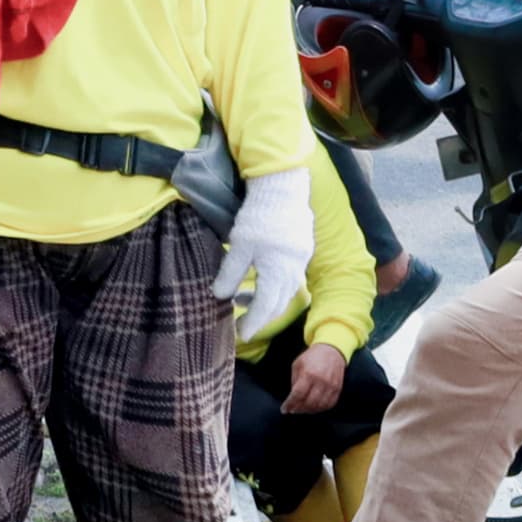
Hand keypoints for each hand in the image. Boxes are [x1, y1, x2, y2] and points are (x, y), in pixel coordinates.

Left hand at [213, 167, 315, 332]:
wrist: (283, 187)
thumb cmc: (258, 216)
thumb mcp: (239, 246)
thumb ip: (230, 274)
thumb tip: (219, 296)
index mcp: (278, 273)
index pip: (265, 308)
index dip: (253, 323)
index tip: (241, 335)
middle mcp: (294, 270)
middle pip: (279, 303)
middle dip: (260, 315)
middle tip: (241, 321)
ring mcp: (300, 259)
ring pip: (285, 289)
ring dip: (265, 298)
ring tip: (241, 297)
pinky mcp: (301, 248)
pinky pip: (289, 275)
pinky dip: (273, 283)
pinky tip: (258, 275)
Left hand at [281, 343, 347, 414]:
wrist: (331, 350)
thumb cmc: (312, 357)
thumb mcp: (297, 365)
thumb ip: (294, 381)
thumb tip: (292, 398)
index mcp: (308, 374)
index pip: (298, 394)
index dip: (290, 404)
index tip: (284, 409)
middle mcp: (321, 381)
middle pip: (308, 403)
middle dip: (298, 409)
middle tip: (293, 410)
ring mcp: (331, 386)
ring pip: (319, 406)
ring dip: (308, 411)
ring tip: (302, 409)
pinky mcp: (337, 389)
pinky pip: (329, 404)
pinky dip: (320, 409)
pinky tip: (313, 407)